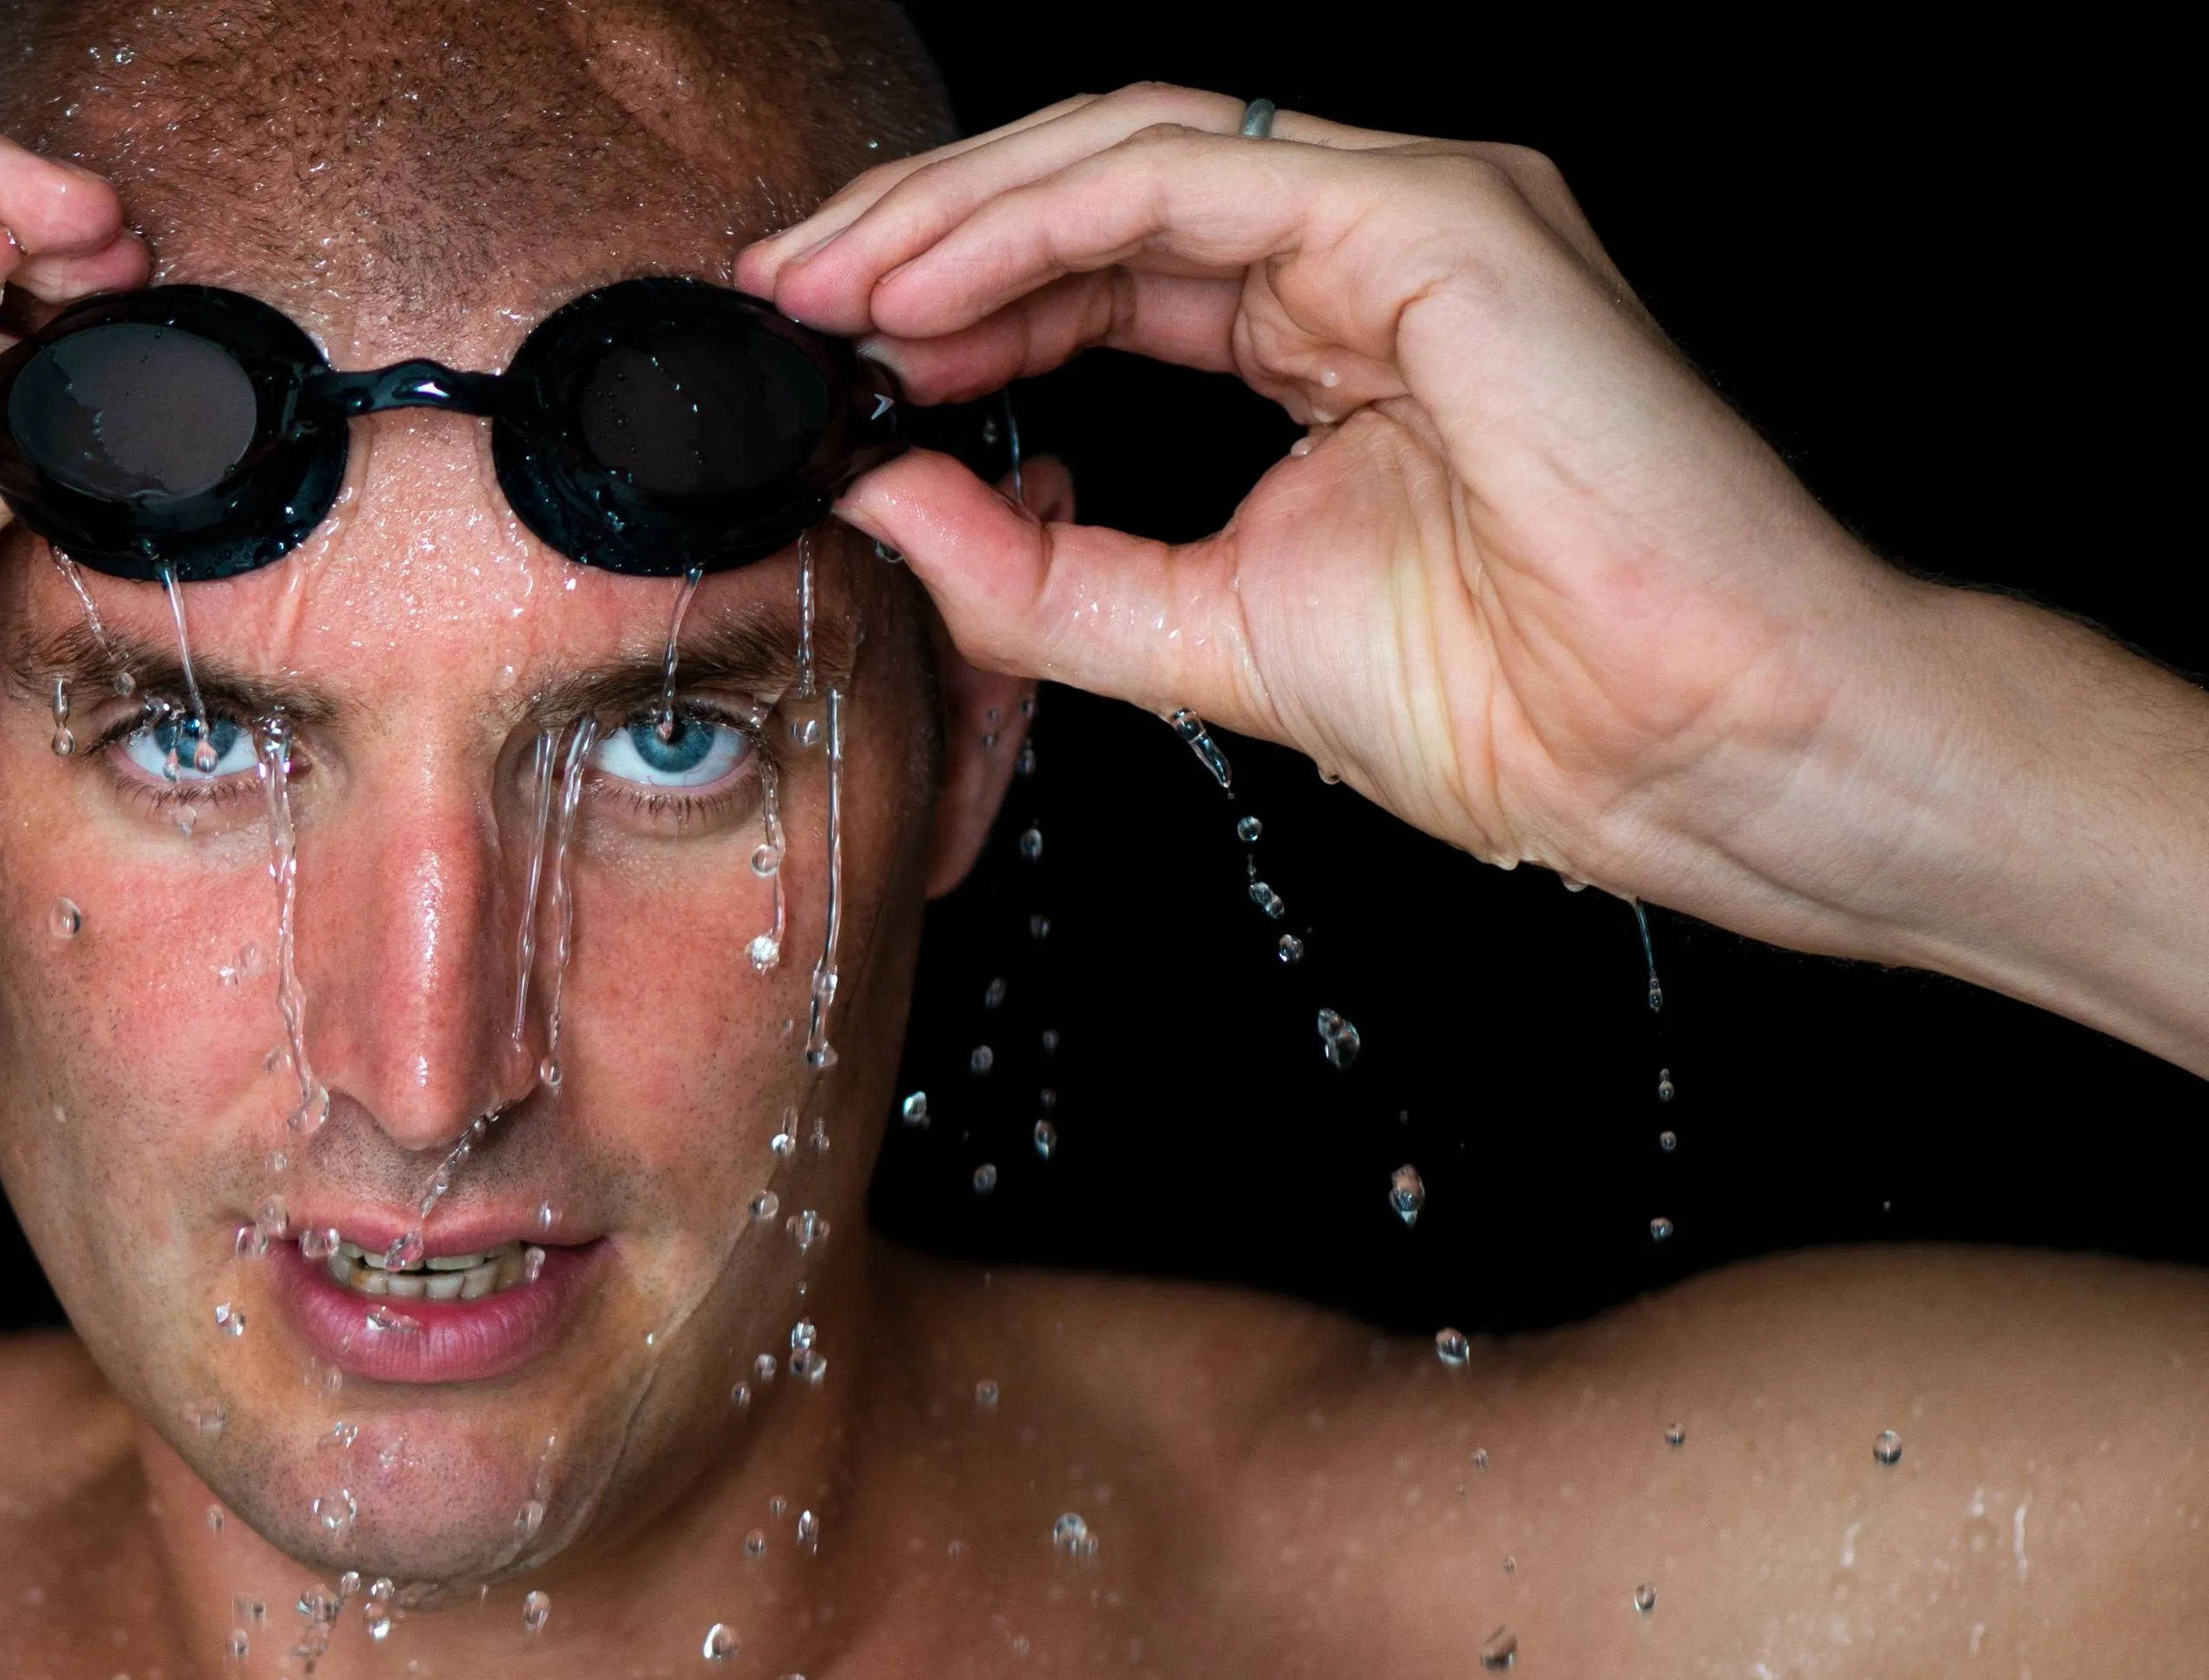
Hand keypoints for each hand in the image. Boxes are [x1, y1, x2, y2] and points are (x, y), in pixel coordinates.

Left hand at [737, 86, 1912, 915]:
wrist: (1677, 749)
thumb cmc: (1508, 700)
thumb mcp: (1195, 633)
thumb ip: (1035, 571)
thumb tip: (883, 496)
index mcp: (1324, 335)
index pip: (1097, 268)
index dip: (947, 300)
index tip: (821, 361)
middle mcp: (1363, 251)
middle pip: (1091, 185)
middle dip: (916, 234)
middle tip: (781, 295)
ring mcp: (1407, 216)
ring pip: (1125, 151)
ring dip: (950, 214)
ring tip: (825, 288)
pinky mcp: (1432, 218)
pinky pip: (1186, 181)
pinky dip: (1035, 223)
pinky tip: (926, 293)